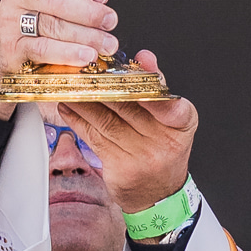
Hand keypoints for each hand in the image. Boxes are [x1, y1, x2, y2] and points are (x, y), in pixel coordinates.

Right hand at [0, 0, 120, 118]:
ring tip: (107, 43)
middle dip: (87, 12)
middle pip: (54, 0)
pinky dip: (68, 53)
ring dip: (84, 35)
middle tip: (110, 21)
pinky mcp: (11, 48)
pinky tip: (87, 56)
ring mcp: (10, 21)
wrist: (3, 52)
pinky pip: (42, 49)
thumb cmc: (38, 19)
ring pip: (51, 25)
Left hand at [61, 54, 198, 217]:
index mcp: (181, 124)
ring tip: (70, 86)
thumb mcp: (171, 119)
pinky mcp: (121, 169)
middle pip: (129, 106)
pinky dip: (79, 121)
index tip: (137, 64)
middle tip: (85, 68)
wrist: (159, 194)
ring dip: (84, 102)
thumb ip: (157, 88)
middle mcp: (164, 141)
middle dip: (103, 85)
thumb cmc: (163, 148)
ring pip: (107, 121)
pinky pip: (95, 139)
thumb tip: (144, 57)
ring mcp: (141, 157)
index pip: (167, 101)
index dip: (152, 81)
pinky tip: (68, 108)